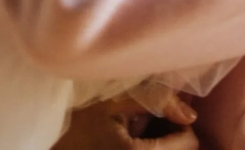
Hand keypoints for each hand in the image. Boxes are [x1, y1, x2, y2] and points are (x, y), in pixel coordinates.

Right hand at [53, 93, 198, 149]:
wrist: (53, 148)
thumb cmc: (79, 122)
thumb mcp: (114, 102)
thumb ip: (155, 99)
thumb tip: (191, 113)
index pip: (188, 143)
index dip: (182, 124)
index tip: (164, 112)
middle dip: (173, 136)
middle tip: (153, 121)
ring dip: (164, 145)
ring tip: (142, 132)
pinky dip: (154, 149)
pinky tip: (136, 141)